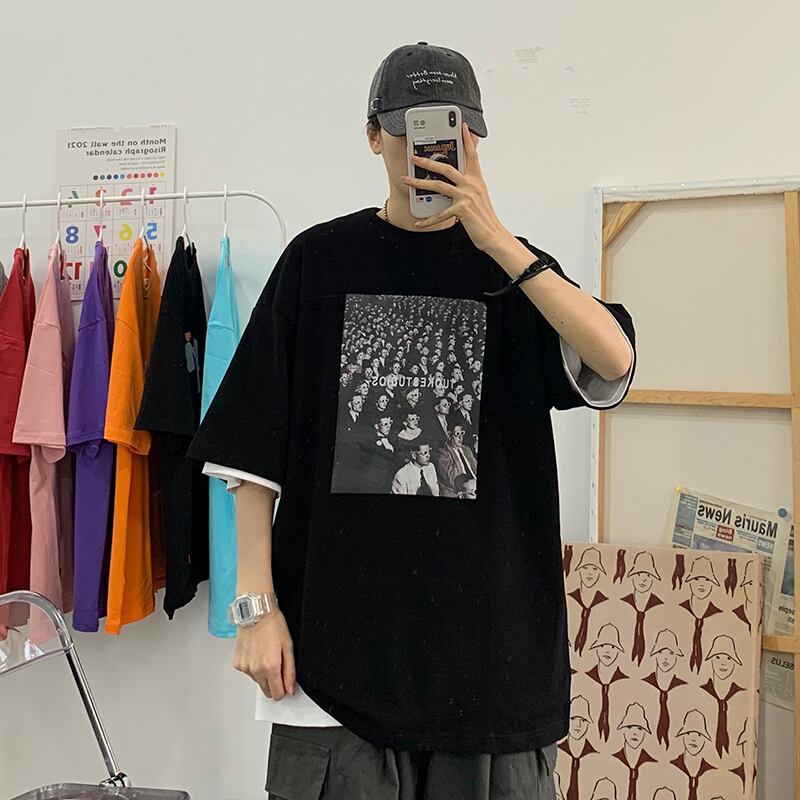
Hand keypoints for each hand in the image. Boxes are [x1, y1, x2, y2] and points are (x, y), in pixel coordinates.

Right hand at [233, 609, 295, 698]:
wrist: (256, 613)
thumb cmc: (273, 625)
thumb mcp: (288, 647)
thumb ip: (290, 671)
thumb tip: (290, 689)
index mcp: (271, 667)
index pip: (277, 694)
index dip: (283, 690)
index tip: (285, 682)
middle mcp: (256, 670)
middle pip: (266, 691)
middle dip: (274, 683)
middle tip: (277, 665)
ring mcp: (245, 667)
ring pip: (257, 681)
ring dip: (263, 673)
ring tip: (266, 654)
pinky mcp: (238, 663)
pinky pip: (248, 672)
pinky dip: (253, 666)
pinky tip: (257, 652)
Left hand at [400, 122, 508, 251]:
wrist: (493, 234)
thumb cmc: (484, 217)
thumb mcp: (478, 197)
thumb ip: (467, 187)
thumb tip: (450, 184)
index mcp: (477, 180)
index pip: (472, 155)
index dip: (467, 139)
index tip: (462, 126)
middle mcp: (472, 185)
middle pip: (446, 167)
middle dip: (428, 162)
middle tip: (414, 158)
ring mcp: (466, 196)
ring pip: (438, 186)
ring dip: (419, 183)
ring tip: (406, 181)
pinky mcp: (462, 210)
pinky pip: (440, 214)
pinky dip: (428, 220)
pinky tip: (418, 223)